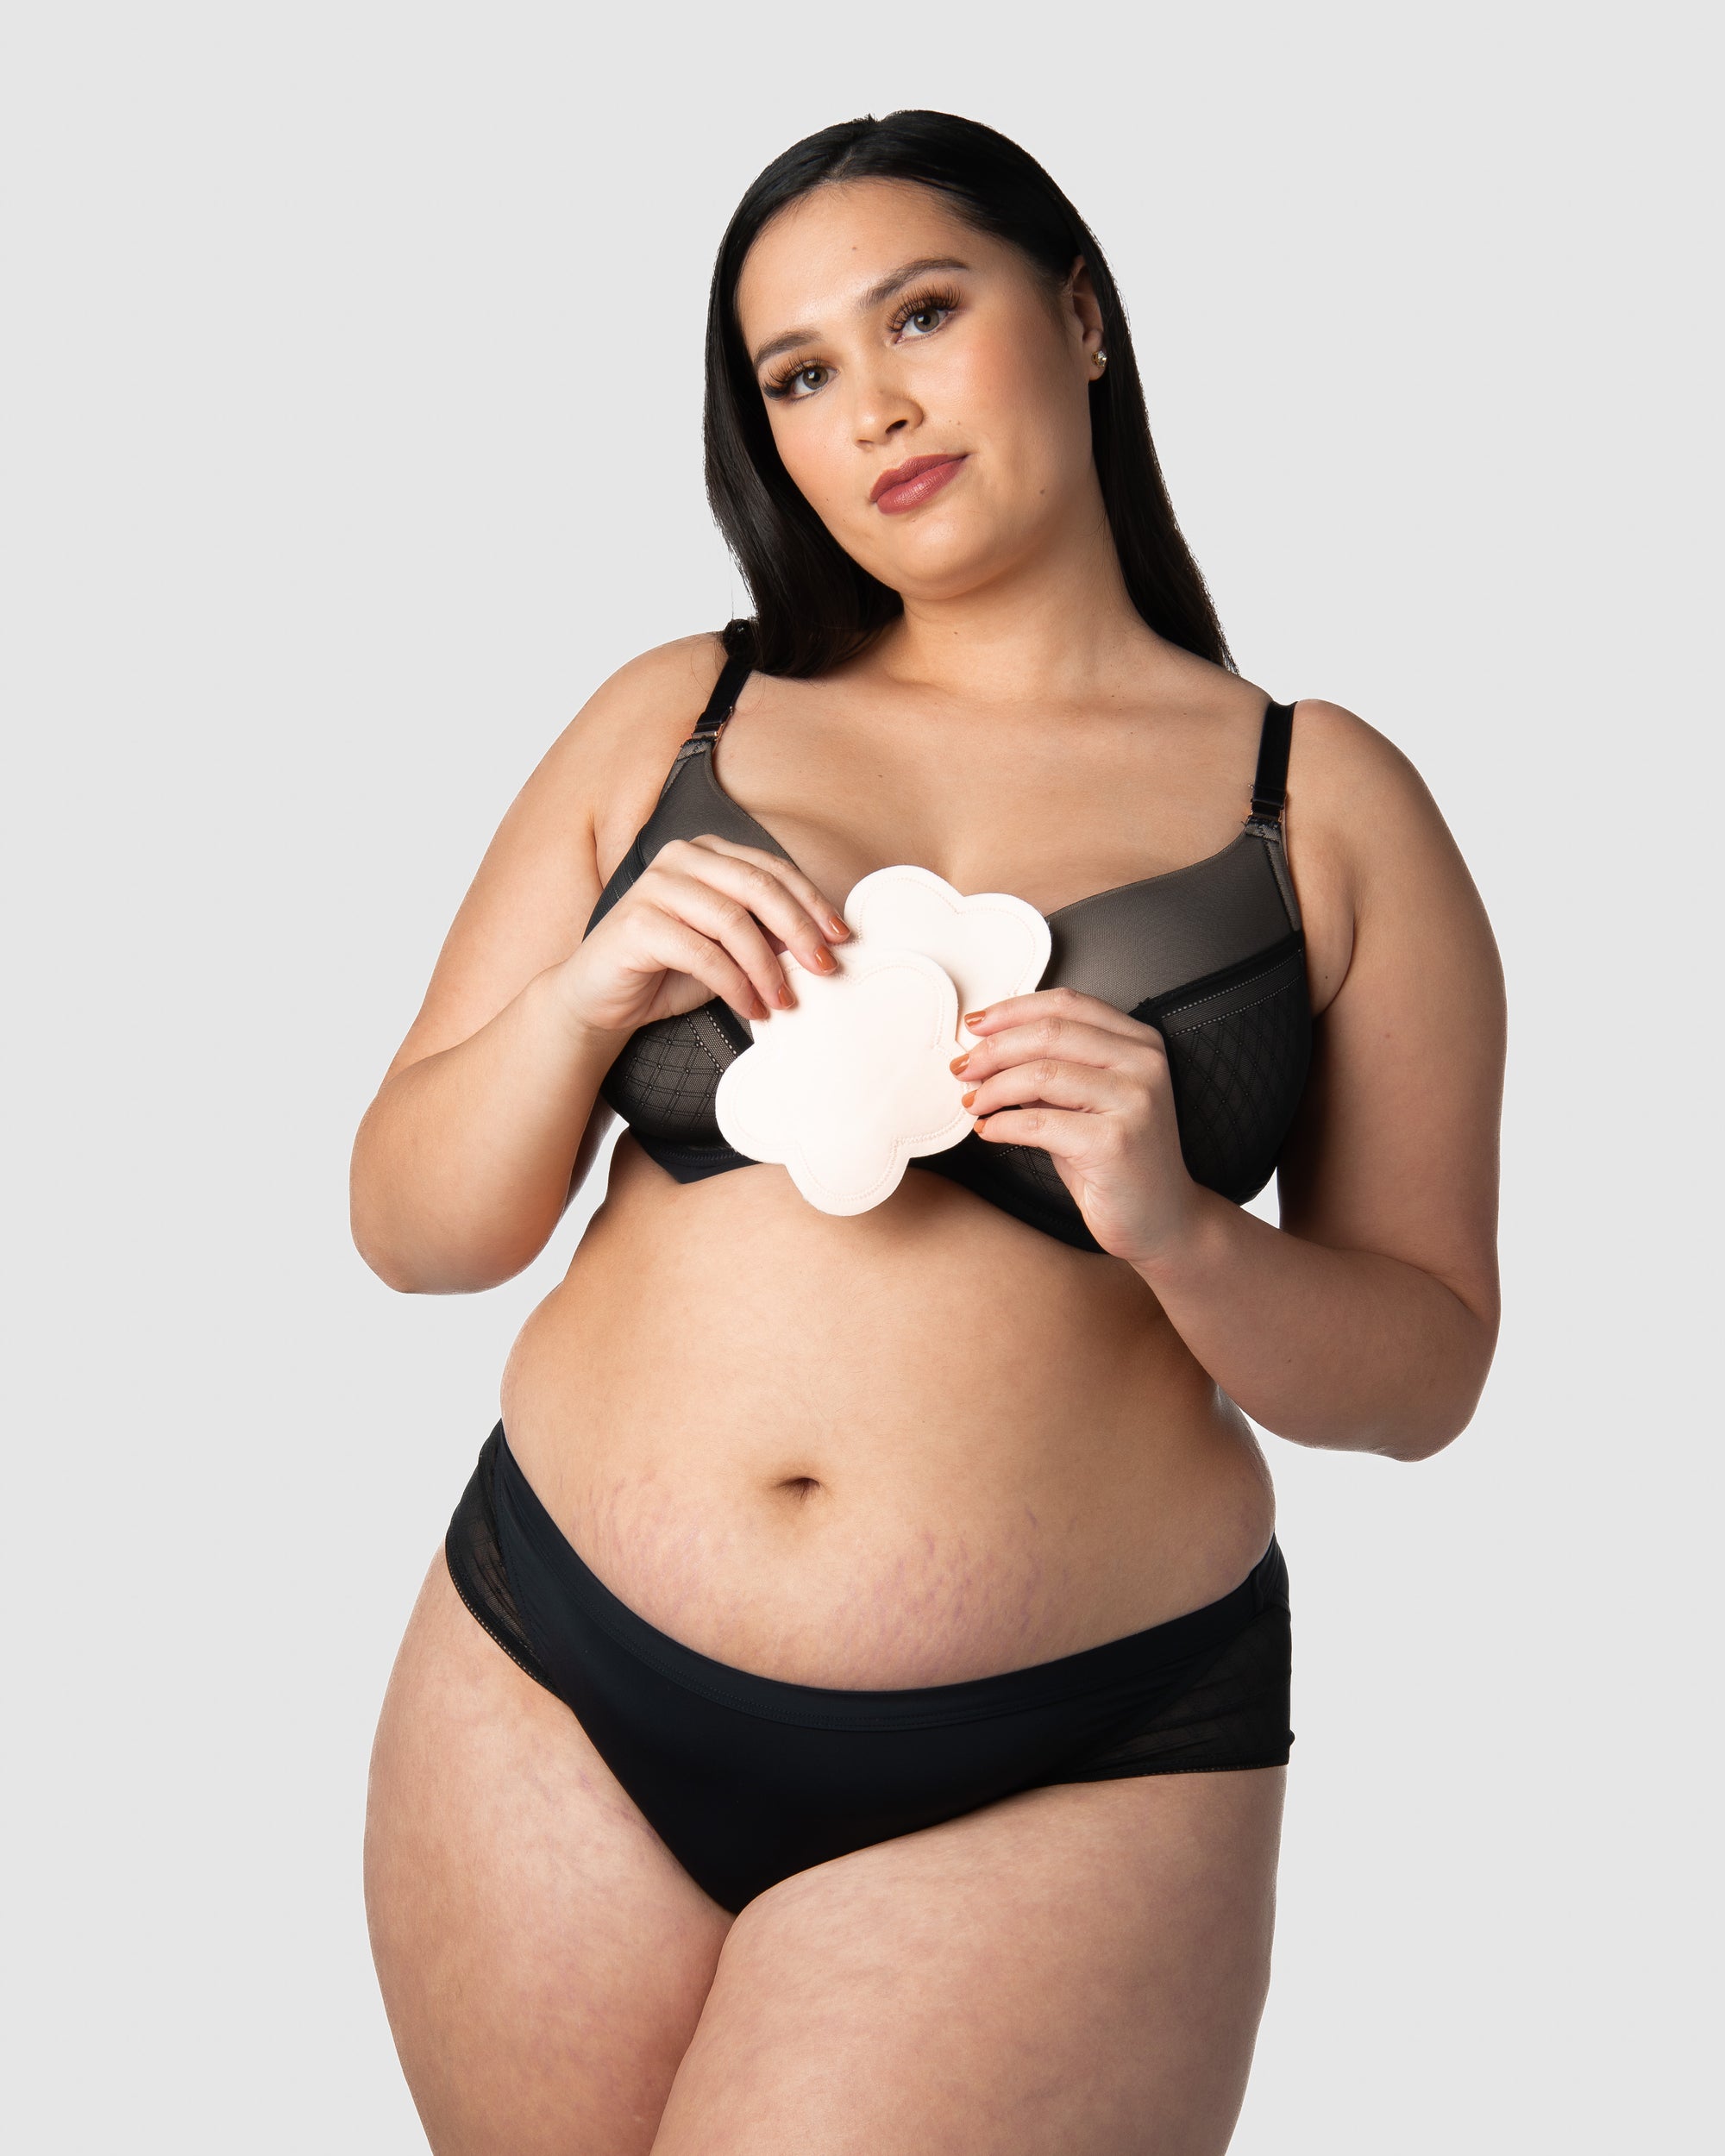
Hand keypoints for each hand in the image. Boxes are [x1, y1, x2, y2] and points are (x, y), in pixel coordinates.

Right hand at [555, 836, 851, 1039]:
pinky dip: (735, 985)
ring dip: (766, 967)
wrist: (599, 999)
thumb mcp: (728, 949)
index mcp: (708, 854)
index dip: (812, 903)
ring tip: (783, 1002)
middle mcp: (681, 858)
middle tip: (825, 968)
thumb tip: (821, 942)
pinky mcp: (637, 922)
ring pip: (732, 921)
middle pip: (758, 886)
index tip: (841, 938)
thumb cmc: (667, 971)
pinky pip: (702, 953)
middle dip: (799, 930)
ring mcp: (655, 885)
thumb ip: (766, 935)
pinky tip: (751, 1008)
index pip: (773, 869)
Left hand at [951, 986, 1200, 1267]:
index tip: (974, 1026)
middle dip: (994, 1049)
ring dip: (993, 1088)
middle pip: (1050, 1032)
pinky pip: (1039, 1122)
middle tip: (963, 1068)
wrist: (1162, 1219)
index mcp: (1139, 1042)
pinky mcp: (1115, 1143)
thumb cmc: (1117, 1161)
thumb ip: (1049, 1070)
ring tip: (972, 1102)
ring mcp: (1134, 1101)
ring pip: (1042, 1074)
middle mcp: (1143, 1064)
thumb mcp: (1083, 1103)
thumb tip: (987, 1052)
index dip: (1012, 1010)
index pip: (1067, 1004)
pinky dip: (1002, 1124)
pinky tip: (988, 1130)